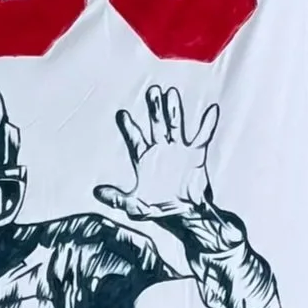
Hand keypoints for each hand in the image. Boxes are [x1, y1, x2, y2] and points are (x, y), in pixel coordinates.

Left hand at [94, 84, 218, 224]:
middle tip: (152, 91)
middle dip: (154, 109)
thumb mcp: (134, 206)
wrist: (185, 215)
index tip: (122, 113)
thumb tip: (97, 192)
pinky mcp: (196, 155)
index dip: (129, 127)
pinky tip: (211, 111)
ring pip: (175, 125)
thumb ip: (117, 198)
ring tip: (171, 93)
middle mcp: (161, 151)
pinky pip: (202, 137)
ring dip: (173, 110)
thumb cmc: (159, 209)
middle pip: (156, 125)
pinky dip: (207, 125)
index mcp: (145, 160)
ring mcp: (179, 150)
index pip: (135, 139)